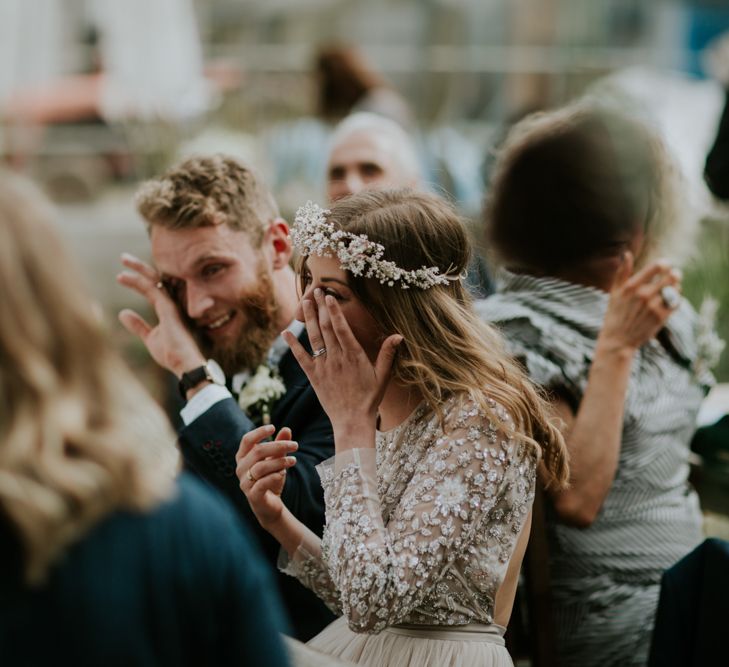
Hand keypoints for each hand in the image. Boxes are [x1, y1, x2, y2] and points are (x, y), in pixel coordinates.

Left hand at [116, 253, 203, 376]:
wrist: (184, 365)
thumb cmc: (171, 354)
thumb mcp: (150, 337)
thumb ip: (138, 325)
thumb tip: (123, 313)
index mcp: (168, 309)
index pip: (153, 288)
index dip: (138, 279)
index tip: (123, 274)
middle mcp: (171, 303)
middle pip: (155, 279)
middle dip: (139, 268)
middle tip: (123, 258)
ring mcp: (171, 305)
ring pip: (154, 280)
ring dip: (138, 269)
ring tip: (123, 260)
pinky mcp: (169, 309)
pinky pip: (152, 290)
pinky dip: (138, 282)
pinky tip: (125, 277)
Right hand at [236, 425, 297, 528]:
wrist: (270, 506)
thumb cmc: (270, 479)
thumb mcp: (276, 460)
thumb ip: (279, 445)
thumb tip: (286, 429)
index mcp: (243, 457)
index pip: (247, 440)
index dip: (258, 432)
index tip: (273, 427)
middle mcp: (240, 469)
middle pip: (257, 452)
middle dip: (278, 446)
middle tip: (295, 445)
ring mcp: (245, 483)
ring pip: (261, 467)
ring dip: (280, 462)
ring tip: (294, 460)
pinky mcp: (252, 495)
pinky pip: (262, 483)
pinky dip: (274, 476)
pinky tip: (284, 473)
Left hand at [283, 288, 401, 435]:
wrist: (352, 421)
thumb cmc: (369, 399)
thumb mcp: (382, 376)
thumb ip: (388, 354)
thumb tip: (399, 335)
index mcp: (354, 356)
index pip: (341, 328)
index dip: (334, 310)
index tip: (329, 296)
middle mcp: (337, 358)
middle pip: (326, 327)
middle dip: (321, 307)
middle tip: (316, 290)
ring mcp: (323, 367)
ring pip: (313, 338)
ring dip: (308, 318)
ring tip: (305, 301)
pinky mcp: (314, 377)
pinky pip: (301, 357)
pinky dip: (293, 344)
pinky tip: (286, 332)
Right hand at [599, 253, 681, 353]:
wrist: (618, 340)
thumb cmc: (615, 314)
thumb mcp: (615, 292)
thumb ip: (622, 272)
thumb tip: (626, 253)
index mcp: (632, 286)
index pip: (656, 267)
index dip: (665, 263)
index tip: (665, 265)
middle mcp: (644, 295)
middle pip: (671, 277)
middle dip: (675, 274)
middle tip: (674, 275)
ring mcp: (654, 307)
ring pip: (675, 290)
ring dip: (676, 287)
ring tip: (672, 288)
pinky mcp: (661, 317)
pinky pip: (676, 303)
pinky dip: (676, 300)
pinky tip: (670, 300)